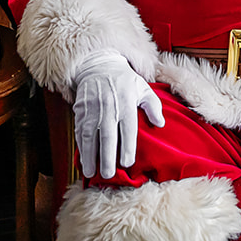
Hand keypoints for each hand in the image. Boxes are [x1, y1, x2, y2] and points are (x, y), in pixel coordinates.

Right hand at [70, 50, 164, 179]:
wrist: (99, 65)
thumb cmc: (125, 81)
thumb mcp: (143, 88)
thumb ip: (153, 106)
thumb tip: (161, 123)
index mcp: (127, 104)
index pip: (127, 129)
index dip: (127, 147)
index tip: (127, 163)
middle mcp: (109, 108)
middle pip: (107, 136)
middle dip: (106, 157)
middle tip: (107, 175)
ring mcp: (92, 109)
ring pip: (90, 136)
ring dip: (89, 155)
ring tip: (90, 173)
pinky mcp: (80, 110)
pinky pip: (79, 130)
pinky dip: (80, 145)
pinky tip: (82, 158)